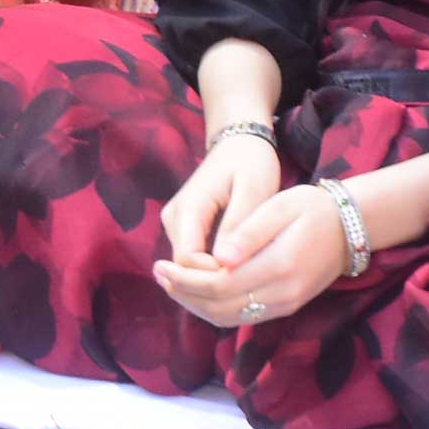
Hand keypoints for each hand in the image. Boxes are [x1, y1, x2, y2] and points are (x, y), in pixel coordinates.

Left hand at [153, 183, 349, 329]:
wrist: (351, 228)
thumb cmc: (313, 209)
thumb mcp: (279, 207)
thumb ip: (248, 233)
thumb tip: (218, 258)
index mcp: (278, 266)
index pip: (219, 285)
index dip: (185, 280)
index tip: (160, 265)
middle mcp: (282, 294)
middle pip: (220, 307)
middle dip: (184, 294)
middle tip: (158, 273)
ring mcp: (286, 304)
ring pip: (229, 317)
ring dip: (196, 305)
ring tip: (170, 282)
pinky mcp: (286, 306)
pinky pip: (243, 317)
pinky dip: (215, 308)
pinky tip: (197, 290)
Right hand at [157, 131, 282, 270]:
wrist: (239, 143)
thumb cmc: (250, 163)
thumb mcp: (252, 191)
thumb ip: (238, 227)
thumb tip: (226, 264)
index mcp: (188, 209)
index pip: (187, 261)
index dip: (214, 278)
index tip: (249, 279)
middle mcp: (174, 219)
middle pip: (185, 269)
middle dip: (215, 282)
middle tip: (254, 285)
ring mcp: (177, 225)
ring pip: (190, 267)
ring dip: (217, 276)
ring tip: (251, 278)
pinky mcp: (185, 229)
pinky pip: (196, 259)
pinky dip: (217, 268)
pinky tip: (243, 267)